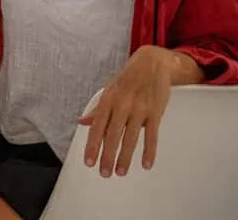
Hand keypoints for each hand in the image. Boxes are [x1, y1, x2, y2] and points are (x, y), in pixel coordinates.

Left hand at [79, 45, 175, 176]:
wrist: (153, 62)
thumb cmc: (128, 78)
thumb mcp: (109, 90)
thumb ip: (97, 109)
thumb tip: (82, 122)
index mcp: (108, 100)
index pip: (97, 127)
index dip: (92, 145)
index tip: (89, 162)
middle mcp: (122, 105)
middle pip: (113, 135)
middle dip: (108, 156)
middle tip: (104, 173)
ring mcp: (139, 109)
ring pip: (131, 138)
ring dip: (125, 157)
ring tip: (120, 172)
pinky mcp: (155, 112)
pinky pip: (152, 135)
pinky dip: (149, 151)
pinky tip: (146, 164)